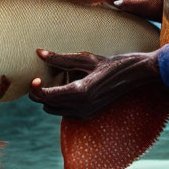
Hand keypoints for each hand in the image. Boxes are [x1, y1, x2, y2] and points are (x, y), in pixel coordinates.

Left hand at [29, 48, 161, 118]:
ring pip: (53, 111)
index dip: (35, 89)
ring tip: (52, 84)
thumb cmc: (111, 63)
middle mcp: (81, 106)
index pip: (47, 96)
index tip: (34, 78)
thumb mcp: (86, 58)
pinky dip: (58, 103)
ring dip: (48, 100)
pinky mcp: (89, 115)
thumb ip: (60, 58)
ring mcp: (86, 113)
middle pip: (47, 105)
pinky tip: (64, 90)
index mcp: (80, 92)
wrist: (133, 75)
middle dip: (40, 94)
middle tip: (40, 79)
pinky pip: (64, 113)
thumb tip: (39, 53)